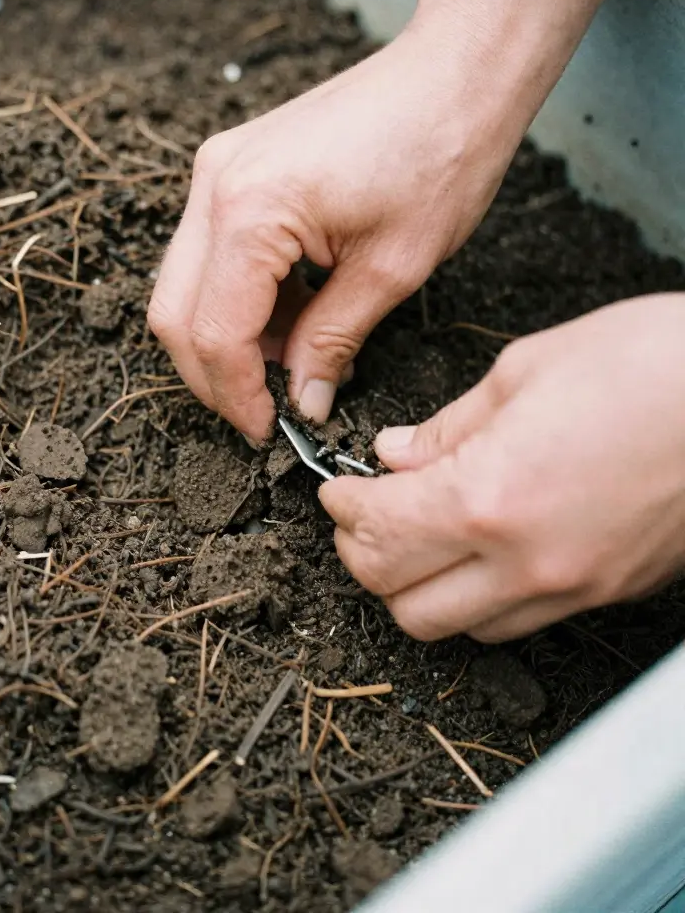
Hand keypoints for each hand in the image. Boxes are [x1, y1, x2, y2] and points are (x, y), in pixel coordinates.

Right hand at [147, 11, 530, 441]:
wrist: (455, 69)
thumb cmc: (440, 154)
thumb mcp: (392, 270)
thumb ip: (331, 343)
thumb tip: (303, 402)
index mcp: (250, 211)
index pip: (214, 333)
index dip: (236, 395)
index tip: (269, 430)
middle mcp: (214, 186)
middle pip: (174, 313)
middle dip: (213, 375)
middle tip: (264, 410)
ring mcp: (216, 170)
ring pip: (184, 285)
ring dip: (225, 336)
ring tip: (290, 358)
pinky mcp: (231, 167)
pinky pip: (209, 252)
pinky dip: (238, 296)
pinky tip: (290, 311)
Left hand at [320, 295, 684, 641]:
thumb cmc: (653, 364)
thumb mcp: (526, 370)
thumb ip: (448, 427)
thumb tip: (394, 454)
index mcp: (490, 495)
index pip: (377, 535)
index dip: (342, 510)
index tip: (338, 490)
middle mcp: (527, 560)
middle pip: (401, 601)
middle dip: (365, 556)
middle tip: (364, 514)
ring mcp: (570, 587)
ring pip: (453, 628)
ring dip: (417, 585)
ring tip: (416, 535)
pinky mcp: (606, 594)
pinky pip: (512, 624)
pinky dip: (473, 599)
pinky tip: (477, 551)